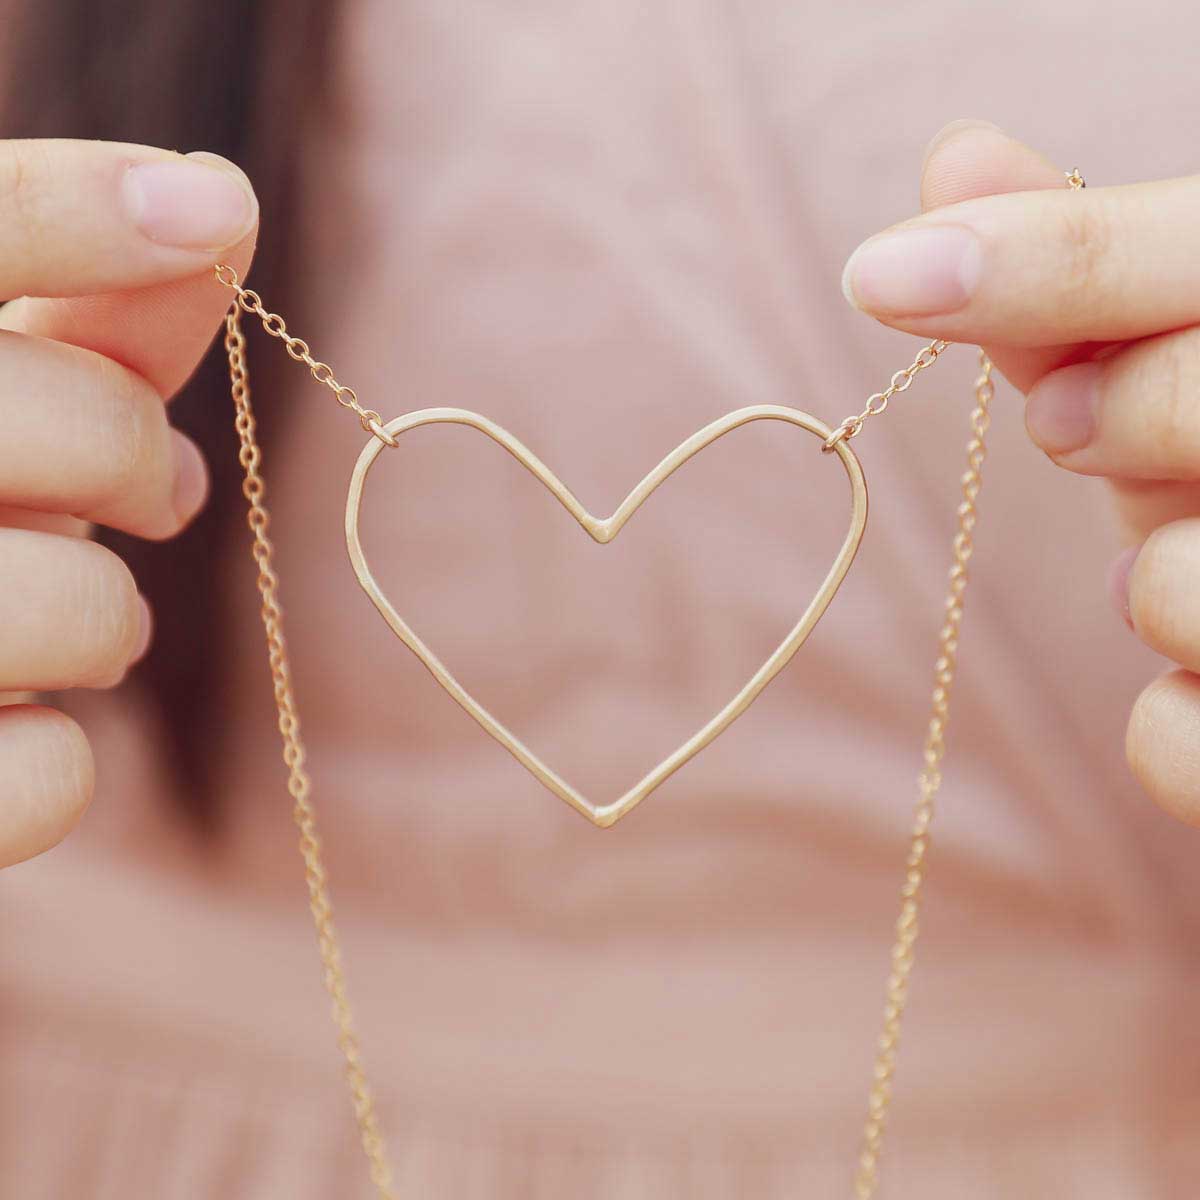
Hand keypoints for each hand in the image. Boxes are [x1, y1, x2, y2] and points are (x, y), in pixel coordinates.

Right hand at [0, 139, 257, 867]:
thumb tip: (221, 205)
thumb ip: (89, 325)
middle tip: (164, 488)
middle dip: (128, 448)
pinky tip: (9, 730)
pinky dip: (59, 762)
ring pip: (63, 605)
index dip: (75, 208)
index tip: (216, 209)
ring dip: (105, 617)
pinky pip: (45, 773)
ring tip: (72, 619)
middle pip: (37, 419)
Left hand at [841, 120, 1199, 823]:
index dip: (1049, 261)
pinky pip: (1184, 746)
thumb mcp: (1174, 371)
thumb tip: (953, 155)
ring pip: (1185, 591)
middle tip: (1088, 429)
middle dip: (1134, 413)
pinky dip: (1169, 730)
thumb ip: (1088, 272)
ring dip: (1162, 590)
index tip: (880, 274)